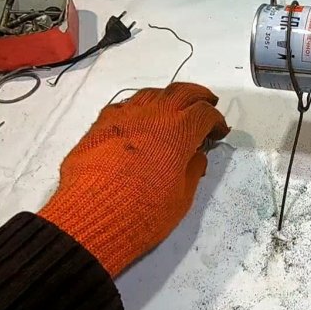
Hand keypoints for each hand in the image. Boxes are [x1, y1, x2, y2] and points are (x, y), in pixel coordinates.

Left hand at [39, 83, 228, 276]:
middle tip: (206, 103)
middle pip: (181, 92)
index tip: (219, 132)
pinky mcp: (101, 125)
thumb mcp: (181, 198)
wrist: (91, 217)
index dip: (216, 120)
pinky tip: (139, 120)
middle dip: (198, 96)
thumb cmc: (143, 212)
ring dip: (168, 98)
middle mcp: (154, 115)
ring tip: (173, 108)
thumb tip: (195, 156)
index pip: (205, 113)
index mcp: (179, 131)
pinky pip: (125, 106)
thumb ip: (192, 171)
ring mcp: (125, 116)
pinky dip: (140, 109)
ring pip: (152, 94)